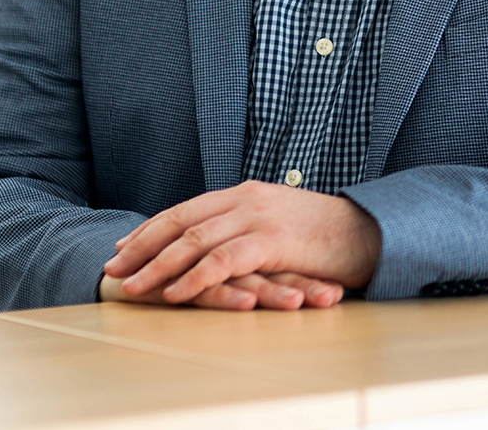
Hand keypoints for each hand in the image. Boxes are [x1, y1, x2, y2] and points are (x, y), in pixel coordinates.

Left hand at [102, 180, 382, 304]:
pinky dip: (193, 278)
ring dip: (158, 265)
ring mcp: (260, 217)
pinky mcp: (273, 240)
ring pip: (194, 240)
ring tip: (133, 285)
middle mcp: (248, 199)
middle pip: (181, 220)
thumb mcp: (284, 222)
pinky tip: (174, 294)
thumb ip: (251, 227)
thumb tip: (224, 245)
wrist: (373, 232)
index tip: (125, 246)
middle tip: (114, 265)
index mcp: (248, 193)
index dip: (153, 228)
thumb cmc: (331, 236)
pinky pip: (222, 261)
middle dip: (142, 245)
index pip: (187, 209)